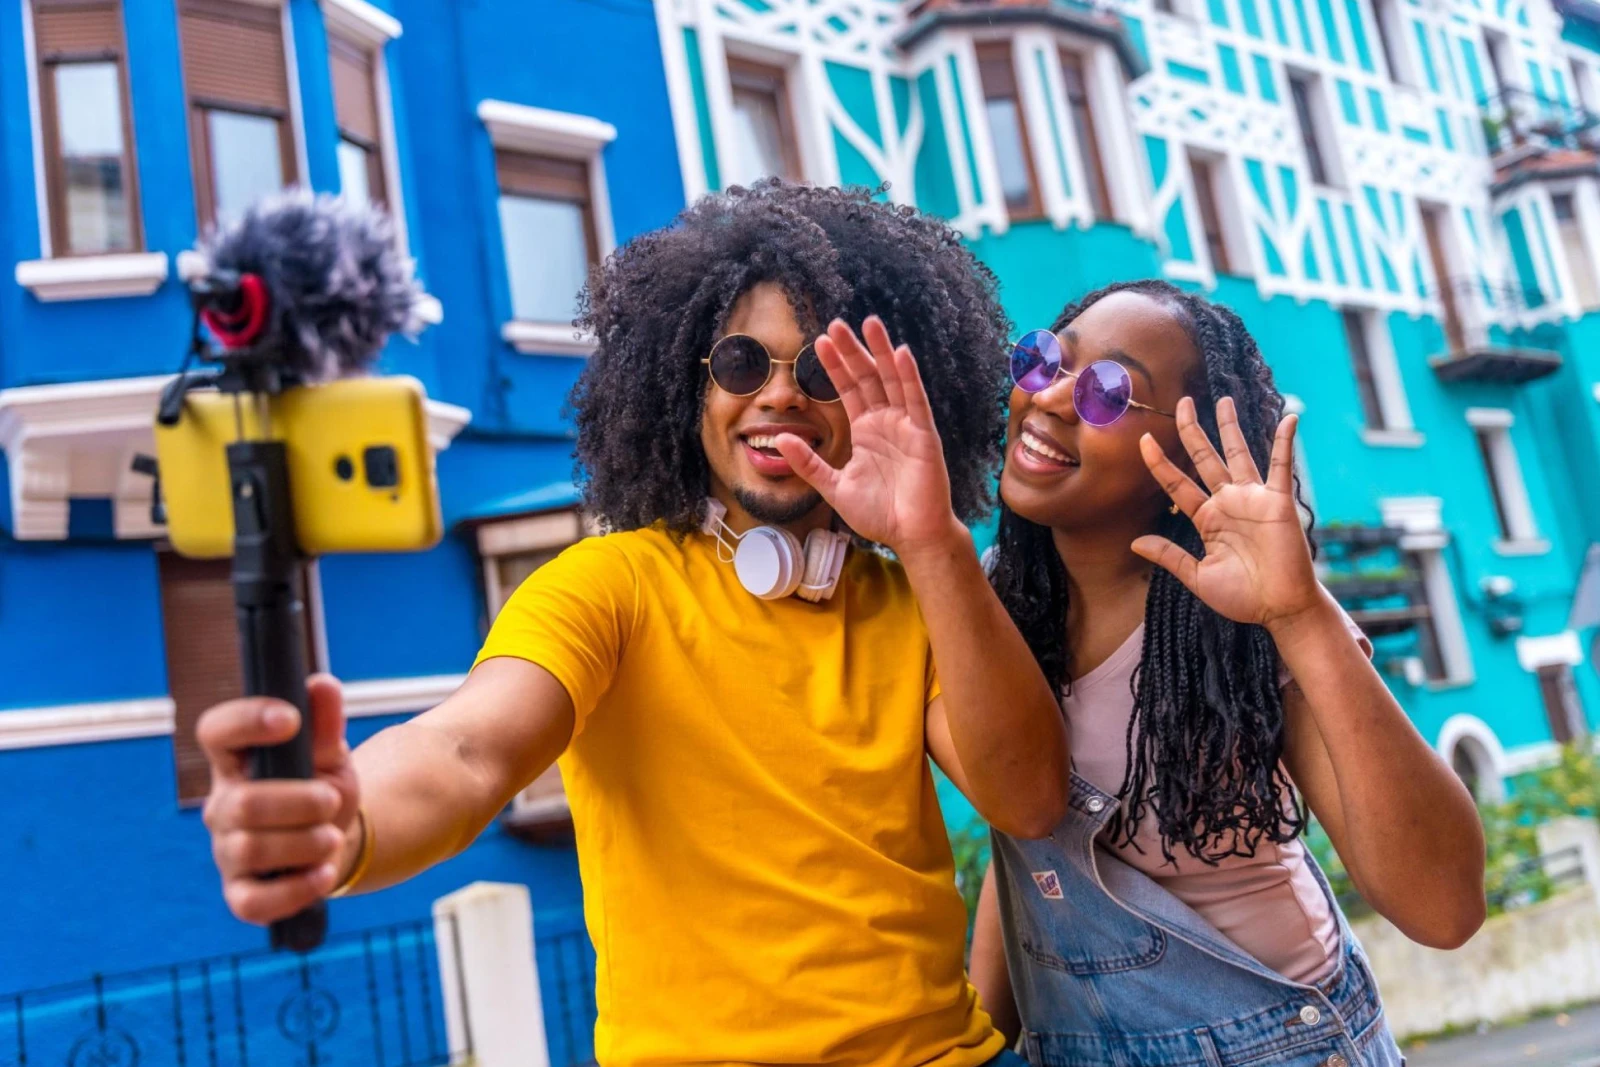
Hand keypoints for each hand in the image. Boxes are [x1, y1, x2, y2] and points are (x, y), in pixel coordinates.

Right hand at [198, 675, 359, 924]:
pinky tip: (323, 873)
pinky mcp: (240, 893)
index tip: (289, 720)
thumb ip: (325, 724)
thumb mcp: (331, 755)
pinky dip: (296, 888)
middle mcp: (222, 805)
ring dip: (304, 843)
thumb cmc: (322, 790)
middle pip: (243, 803)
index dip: (245, 721)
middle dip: (299, 803)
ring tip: (331, 837)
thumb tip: (322, 685)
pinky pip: (253, 901)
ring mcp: (226, 851)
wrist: (335, 842)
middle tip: (331, 801)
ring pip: (250, 849)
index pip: (216, 732)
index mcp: (238, 762)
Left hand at [773, 317, 962, 557]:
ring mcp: (906, 425)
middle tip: (836, 323)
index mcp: (866, 431)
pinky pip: (915, 401)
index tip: (819, 342)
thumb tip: (780, 439)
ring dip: (881, 351)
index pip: (848, 390)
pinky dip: (908, 377)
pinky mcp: (924, 435)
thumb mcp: (834, 487)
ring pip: (892, 380)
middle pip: (867, 377)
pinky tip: (899, 354)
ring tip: (869, 323)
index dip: (835, 366)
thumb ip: (808, 463)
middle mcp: (886, 422)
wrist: (911, 536)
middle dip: (852, 350)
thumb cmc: (879, 514)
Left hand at [1132, 396, 1320, 628]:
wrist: (1280, 609)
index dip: (1160, 463)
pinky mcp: (1279, 502)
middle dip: (1192, 430)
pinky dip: (1285, 442)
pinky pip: (1282, 466)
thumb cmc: (1243, 596)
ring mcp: (1253, 499)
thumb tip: (1134, 543)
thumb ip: (1170, 556)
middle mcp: (1228, 502)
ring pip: (1238, 453)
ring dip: (1231, 426)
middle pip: (1205, 458)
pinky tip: (1289, 418)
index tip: (1143, 440)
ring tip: (1224, 399)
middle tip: (1182, 402)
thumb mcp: (1198, 577)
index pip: (1177, 484)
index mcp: (1207, 519)